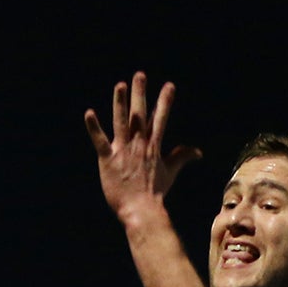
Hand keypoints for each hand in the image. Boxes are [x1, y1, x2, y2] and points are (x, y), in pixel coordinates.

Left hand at [84, 72, 200, 223]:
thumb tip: (198, 152)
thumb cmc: (155, 194)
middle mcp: (139, 145)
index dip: (164, 101)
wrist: (141, 211)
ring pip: (121, 122)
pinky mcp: (107, 160)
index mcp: (153, 146)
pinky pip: (100, 141)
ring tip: (120, 85)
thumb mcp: (170, 173)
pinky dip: (94, 128)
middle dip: (141, 93)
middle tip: (140, 74)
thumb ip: (182, 157)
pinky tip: (89, 113)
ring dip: (121, 103)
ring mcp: (123, 151)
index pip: (160, 119)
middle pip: (140, 114)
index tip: (169, 86)